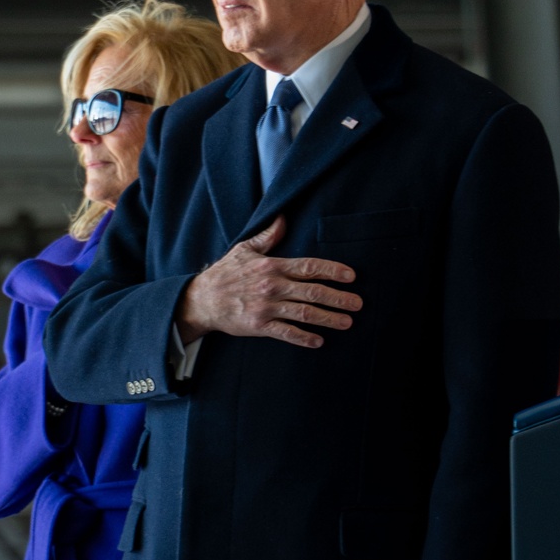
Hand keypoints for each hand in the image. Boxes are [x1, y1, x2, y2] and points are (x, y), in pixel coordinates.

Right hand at [176, 215, 361, 347]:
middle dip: (338, 297)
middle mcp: (272, 287)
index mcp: (272, 266)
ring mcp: (266, 308)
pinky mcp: (259, 326)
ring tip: (347, 322)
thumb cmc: (224, 273)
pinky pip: (286, 333)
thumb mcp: (244, 249)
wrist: (201, 300)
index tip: (351, 276)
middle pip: (312, 292)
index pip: (308, 266)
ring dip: (328, 318)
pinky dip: (304, 338)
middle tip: (358, 303)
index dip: (332, 271)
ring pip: (304, 313)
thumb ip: (267, 236)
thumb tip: (282, 218)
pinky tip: (319, 341)